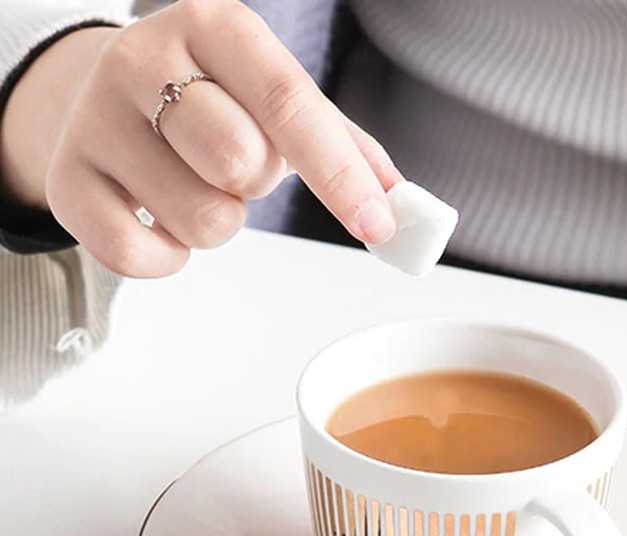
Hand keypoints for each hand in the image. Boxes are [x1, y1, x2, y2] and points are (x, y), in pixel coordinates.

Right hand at [0, 0, 402, 276]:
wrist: (100, 99)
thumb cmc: (208, 105)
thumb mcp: (276, 105)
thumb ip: (345, 148)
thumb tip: (402, 206)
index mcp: (214, 28)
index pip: (289, 104)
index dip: (340, 175)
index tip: (379, 225)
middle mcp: (145, 59)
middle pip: (239, 162)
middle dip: (255, 186)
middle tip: (234, 169)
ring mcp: (95, 119)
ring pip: (200, 220)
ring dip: (217, 223)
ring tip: (194, 186)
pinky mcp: (66, 181)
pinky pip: (142, 256)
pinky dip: (170, 258)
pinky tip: (159, 218)